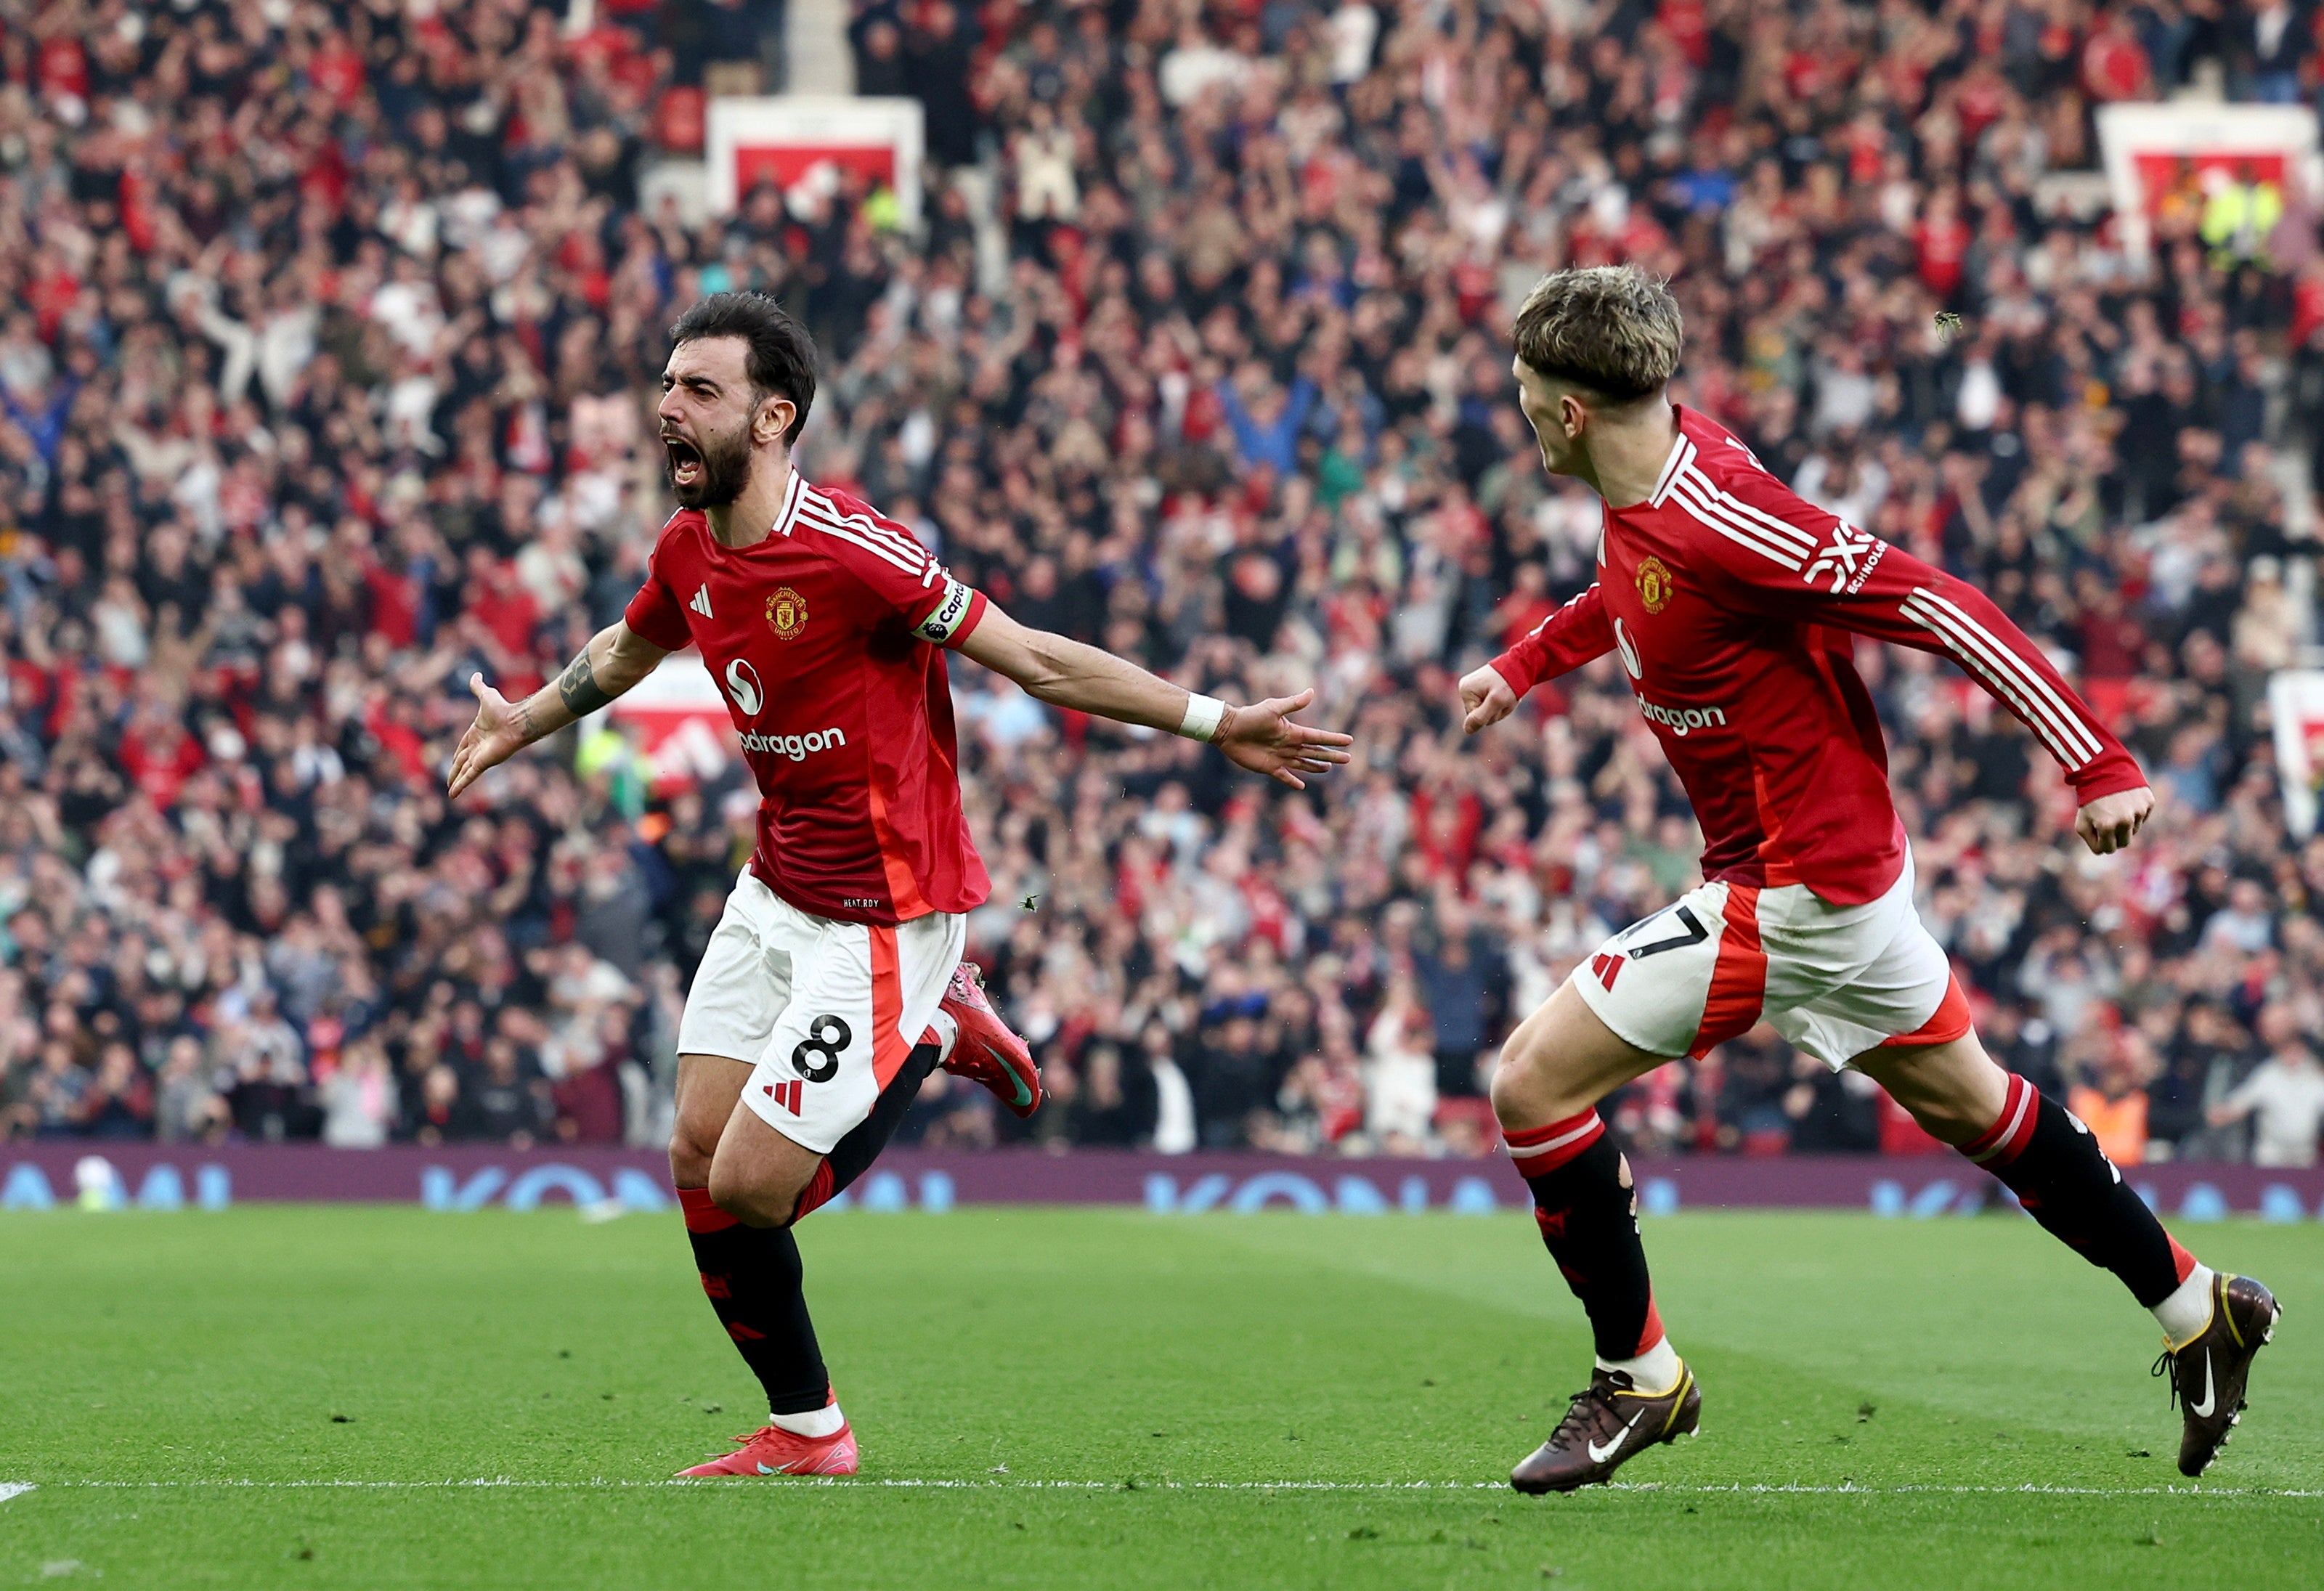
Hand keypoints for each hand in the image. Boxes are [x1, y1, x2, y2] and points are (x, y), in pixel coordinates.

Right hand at [447, 673, 529, 798]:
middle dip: (455, 770)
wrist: (516, 721)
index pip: (463, 746)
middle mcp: (478, 747)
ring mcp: (480, 756)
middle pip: (462, 761)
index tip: (453, 759)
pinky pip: (469, 776)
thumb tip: (475, 674)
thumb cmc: (503, 709)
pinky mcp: (483, 763)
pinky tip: (453, 794)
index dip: (458, 753)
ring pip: (464, 771)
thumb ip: (478, 687)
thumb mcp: (486, 696)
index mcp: (476, 733)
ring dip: (456, 781)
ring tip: (451, 793)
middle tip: (449, 779)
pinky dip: (461, 785)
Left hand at [1214, 688, 1353, 789]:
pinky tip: (1302, 786)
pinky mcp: (1268, 767)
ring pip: (1303, 763)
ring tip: (1328, 768)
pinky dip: (1292, 781)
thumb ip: (1293, 704)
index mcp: (1292, 732)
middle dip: (1331, 755)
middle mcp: (1288, 745)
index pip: (1318, 737)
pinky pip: (1284, 776)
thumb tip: (1311, 692)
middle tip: (1347, 759)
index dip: (1333, 739)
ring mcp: (1279, 757)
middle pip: (1314, 752)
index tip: (1348, 740)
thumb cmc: (1250, 716)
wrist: (1229, 729)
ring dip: (1316, 767)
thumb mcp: (1273, 708)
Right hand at [1459, 663, 1518, 733]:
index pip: (1476, 718)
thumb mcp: (1496, 702)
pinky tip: (1506, 694)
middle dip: (1497, 711)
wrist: (1520, 666)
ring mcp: (1473, 689)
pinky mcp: (1481, 689)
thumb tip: (1467, 730)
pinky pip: (1490, 705)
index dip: (1492, 714)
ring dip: (1501, 707)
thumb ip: (1481, 717)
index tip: (1501, 700)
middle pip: (1480, 715)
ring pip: (1487, 711)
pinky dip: (1501, 703)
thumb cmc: (1509, 683)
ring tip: (1507, 695)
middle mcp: (1466, 689)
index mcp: (1466, 691)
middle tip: (1506, 698)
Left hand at [2075, 784, 2153, 855]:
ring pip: (2134, 830)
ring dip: (2125, 824)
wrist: (2104, 770)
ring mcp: (2138, 812)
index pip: (2108, 849)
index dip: (2102, 843)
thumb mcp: (2081, 821)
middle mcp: (2125, 821)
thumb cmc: (2090, 798)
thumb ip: (2091, 841)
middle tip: (2108, 823)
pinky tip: (2125, 801)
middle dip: (2115, 837)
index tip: (2099, 833)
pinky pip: (2143, 817)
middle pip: (2124, 843)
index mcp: (2106, 827)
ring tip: (2115, 808)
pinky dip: (2135, 812)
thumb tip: (2104, 850)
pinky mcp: (2148, 803)